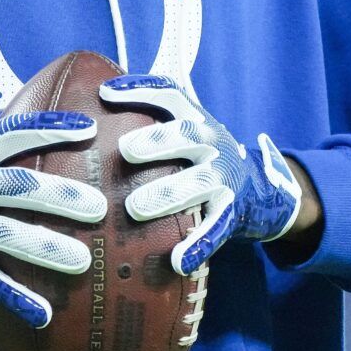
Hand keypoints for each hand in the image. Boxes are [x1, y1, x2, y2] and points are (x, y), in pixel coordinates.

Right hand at [0, 111, 107, 328]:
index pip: (13, 133)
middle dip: (60, 196)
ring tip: (82, 260)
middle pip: (18, 186)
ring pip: (6, 234)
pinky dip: (14, 297)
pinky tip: (42, 314)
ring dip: (46, 248)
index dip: (50, 128)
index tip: (88, 130)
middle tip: (99, 207)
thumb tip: (16, 102)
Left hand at [98, 75, 303, 274]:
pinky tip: (176, 261)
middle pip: (188, 135)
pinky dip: (197, 246)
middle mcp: (213, 144)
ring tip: (135, 208)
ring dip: (168, 194)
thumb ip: (149, 112)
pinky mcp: (229, 213)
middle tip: (126, 150)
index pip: (170, 94)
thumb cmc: (199, 155)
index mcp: (196, 118)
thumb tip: (94, 94)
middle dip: (158, 140)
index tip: (105, 93)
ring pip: (200, 184)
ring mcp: (223, 179)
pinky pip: (214, 230)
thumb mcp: (185, 126)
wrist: (256, 189)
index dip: (141, 89)